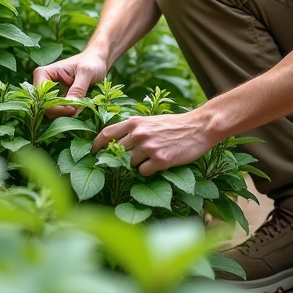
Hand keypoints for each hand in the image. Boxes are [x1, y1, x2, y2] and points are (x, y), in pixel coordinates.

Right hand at [33, 47, 109, 116]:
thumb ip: (78, 89)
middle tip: (77, 111)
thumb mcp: (87, 72)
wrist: (98, 60)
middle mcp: (42, 84)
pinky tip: (78, 109)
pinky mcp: (57, 99)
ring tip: (79, 109)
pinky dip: (67, 114)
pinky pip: (58, 112)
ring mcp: (49, 92)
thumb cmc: (92, 61)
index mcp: (43, 73)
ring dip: (64, 114)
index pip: (42, 97)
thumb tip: (71, 108)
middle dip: (60, 112)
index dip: (55, 107)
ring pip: (51, 112)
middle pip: (44, 107)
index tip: (73, 109)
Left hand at [92, 112, 214, 175]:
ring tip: (149, 159)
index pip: (106, 134)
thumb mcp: (151, 120)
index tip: (93, 153)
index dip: (96, 145)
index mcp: (135, 122)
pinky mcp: (161, 160)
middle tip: (122, 164)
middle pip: (116, 152)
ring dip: (136, 165)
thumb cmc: (175, 124)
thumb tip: (116, 141)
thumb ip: (134, 128)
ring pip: (129, 164)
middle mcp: (139, 134)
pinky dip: (147, 171)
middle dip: (117, 159)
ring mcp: (149, 148)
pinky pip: (143, 172)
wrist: (199, 127)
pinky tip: (158, 164)